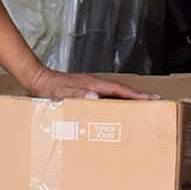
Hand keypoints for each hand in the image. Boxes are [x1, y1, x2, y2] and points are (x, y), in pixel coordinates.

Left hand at [17, 68, 142, 101]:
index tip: (151, 98)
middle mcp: (95, 84)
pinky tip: (116, 108)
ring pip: (114, 93)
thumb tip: (96, 98)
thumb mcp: (63, 93)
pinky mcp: (86, 91)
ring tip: (139, 108)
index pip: (120, 89)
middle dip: (138, 97)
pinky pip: (105, 96)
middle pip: (122, 90)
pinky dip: (115, 101)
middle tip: (152, 104)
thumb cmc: (49, 88)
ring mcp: (91, 87)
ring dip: (127, 99)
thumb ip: (79, 95)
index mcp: (93, 84)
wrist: (38, 80)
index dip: (136, 95)